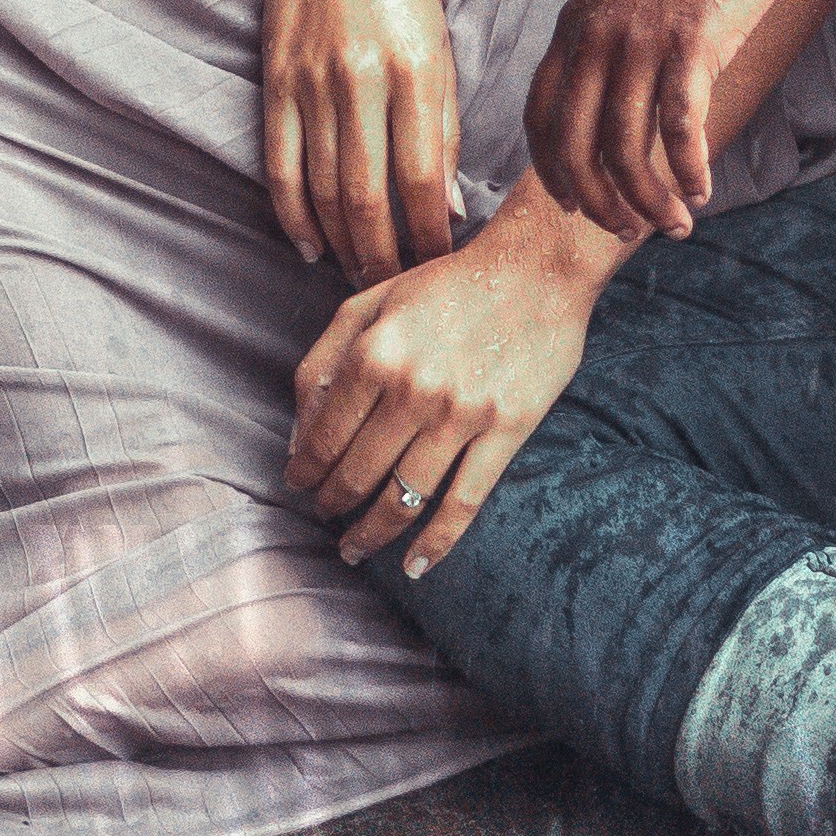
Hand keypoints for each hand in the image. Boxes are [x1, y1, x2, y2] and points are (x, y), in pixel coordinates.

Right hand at [256, 0, 460, 279]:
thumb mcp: (441, 48)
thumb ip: (443, 128)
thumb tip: (445, 208)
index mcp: (415, 72)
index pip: (423, 181)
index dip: (429, 236)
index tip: (439, 266)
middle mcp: (361, 81)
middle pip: (367, 198)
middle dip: (384, 257)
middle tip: (397, 290)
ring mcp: (310, 84)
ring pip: (321, 190)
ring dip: (341, 245)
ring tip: (360, 275)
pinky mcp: (274, 83)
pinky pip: (279, 166)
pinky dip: (293, 216)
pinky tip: (310, 246)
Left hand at [287, 191, 615, 572]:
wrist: (536, 269)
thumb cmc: (447, 284)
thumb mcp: (372, 302)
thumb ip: (324, 361)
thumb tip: (298, 433)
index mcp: (374, 353)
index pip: (323, 437)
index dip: (305, 471)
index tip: (299, 485)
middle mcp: (412, 388)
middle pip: (357, 475)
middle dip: (332, 505)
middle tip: (326, 517)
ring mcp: (462, 415)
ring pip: (403, 498)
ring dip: (370, 534)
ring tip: (355, 549)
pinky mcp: (505, 431)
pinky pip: (463, 503)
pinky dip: (436, 544)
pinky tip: (415, 566)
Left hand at [524, 0, 800, 241]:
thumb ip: (609, 39)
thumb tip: (612, 95)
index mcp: (574, 25)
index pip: (541, 117)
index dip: (552, 170)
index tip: (572, 204)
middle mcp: (597, 36)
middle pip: (577, 145)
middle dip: (598, 203)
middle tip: (625, 232)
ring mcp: (643, 39)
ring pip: (628, 147)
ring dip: (650, 200)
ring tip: (677, 225)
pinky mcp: (693, 41)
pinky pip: (681, 125)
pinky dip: (688, 169)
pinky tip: (702, 191)